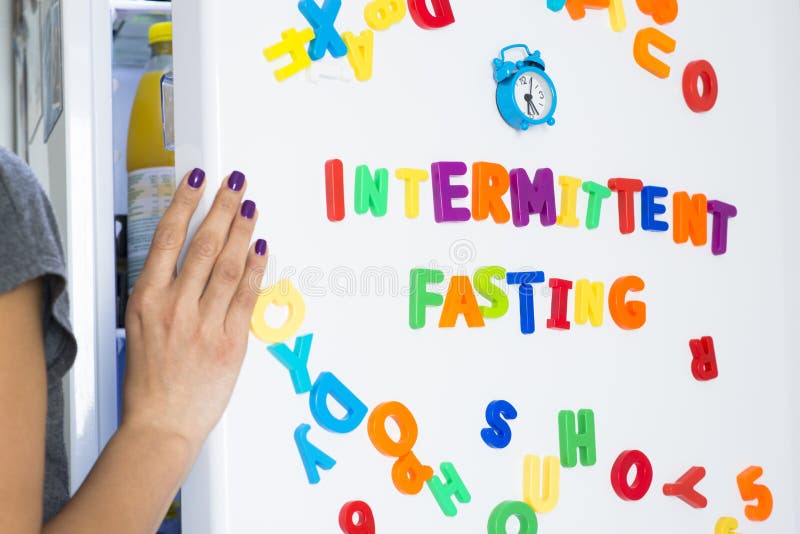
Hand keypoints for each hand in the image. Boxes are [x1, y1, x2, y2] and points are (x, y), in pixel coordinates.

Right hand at [122, 169, 266, 451]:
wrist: (160, 424)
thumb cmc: (150, 381)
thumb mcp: (141, 328)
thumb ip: (164, 293)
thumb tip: (186, 261)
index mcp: (147, 299)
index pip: (168, 238)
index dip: (186, 203)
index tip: (198, 180)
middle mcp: (175, 307)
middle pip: (203, 243)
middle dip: (222, 207)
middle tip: (236, 183)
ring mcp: (203, 324)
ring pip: (226, 265)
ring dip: (242, 231)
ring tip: (251, 206)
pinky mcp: (230, 343)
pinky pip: (246, 297)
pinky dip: (255, 269)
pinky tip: (261, 247)